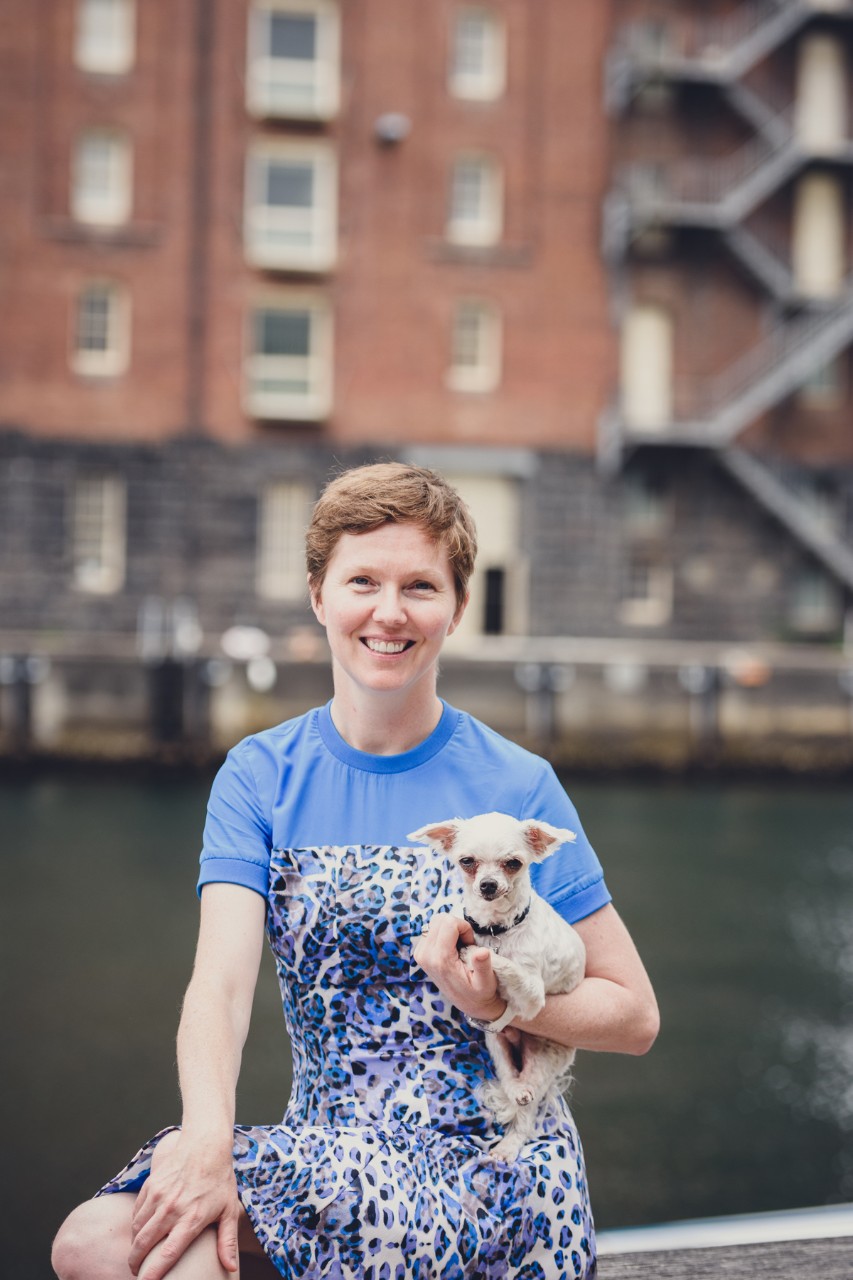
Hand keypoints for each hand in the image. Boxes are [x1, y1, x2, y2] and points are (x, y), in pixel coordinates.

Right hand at [128, 1130, 239, 1278]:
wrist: (206, 1145)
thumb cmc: (220, 1179)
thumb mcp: (229, 1210)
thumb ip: (227, 1241)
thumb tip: (230, 1268)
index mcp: (191, 1218)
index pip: (167, 1254)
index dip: (153, 1273)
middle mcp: (172, 1208)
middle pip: (144, 1245)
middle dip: (136, 1263)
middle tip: (137, 1272)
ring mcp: (158, 1196)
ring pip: (137, 1229)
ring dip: (134, 1246)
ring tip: (138, 1255)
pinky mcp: (151, 1185)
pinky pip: (136, 1212)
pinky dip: (135, 1225)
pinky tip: (140, 1232)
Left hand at [413, 913, 507, 1022]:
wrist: (469, 1004)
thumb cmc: (479, 993)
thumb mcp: (486, 982)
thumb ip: (483, 966)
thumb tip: (482, 952)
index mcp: (441, 960)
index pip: (449, 922)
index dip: (464, 928)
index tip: (470, 944)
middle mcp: (425, 955)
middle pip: (440, 919)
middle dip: (457, 926)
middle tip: (466, 945)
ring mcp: (420, 954)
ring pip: (435, 922)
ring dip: (450, 929)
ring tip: (459, 947)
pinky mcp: (420, 953)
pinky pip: (431, 930)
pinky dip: (444, 933)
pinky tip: (451, 949)